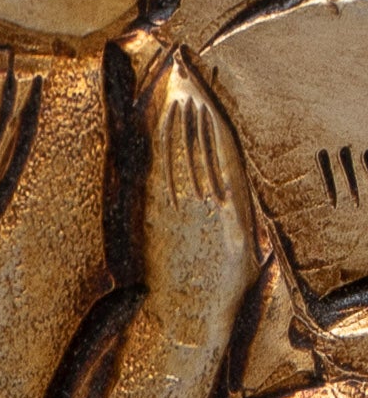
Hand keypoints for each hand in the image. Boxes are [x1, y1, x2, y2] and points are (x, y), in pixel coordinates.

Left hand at [141, 58, 262, 347]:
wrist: (187, 314)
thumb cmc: (212, 295)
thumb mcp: (239, 260)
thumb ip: (236, 231)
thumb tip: (240, 219)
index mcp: (231, 213)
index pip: (221, 161)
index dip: (212, 131)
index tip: (206, 106)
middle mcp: (210, 204)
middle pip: (202, 150)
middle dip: (195, 116)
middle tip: (188, 83)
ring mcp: (184, 206)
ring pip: (182, 155)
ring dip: (178, 122)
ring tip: (174, 94)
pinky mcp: (162, 214)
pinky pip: (163, 170)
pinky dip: (163, 144)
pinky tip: (157, 123)